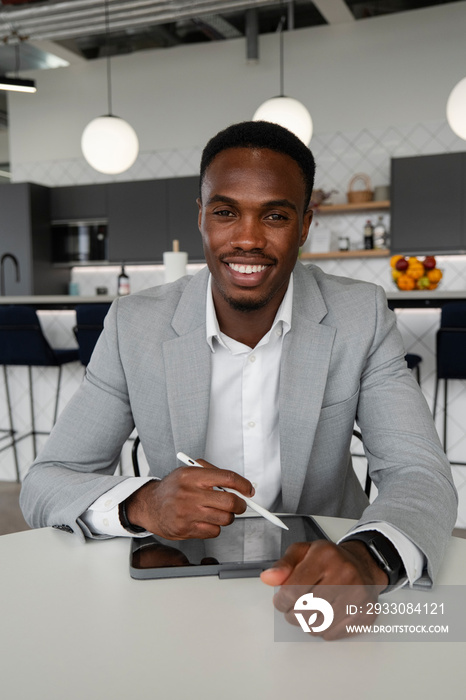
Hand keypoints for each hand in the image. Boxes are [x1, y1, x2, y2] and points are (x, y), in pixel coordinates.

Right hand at [125, 458, 253, 539]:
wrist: (150, 506)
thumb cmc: (173, 489)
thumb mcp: (188, 471)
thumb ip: (212, 473)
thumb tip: (237, 483)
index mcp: (192, 476)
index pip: (227, 478)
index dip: (243, 484)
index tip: (248, 490)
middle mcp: (190, 494)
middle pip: (230, 501)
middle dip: (240, 504)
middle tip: (240, 504)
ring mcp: (188, 513)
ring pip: (225, 518)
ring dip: (227, 516)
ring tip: (218, 511)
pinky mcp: (186, 529)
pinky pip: (214, 531)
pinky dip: (215, 527)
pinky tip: (205, 520)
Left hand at [260, 540, 387, 639]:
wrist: (362, 565)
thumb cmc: (329, 560)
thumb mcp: (303, 552)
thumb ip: (283, 565)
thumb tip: (268, 578)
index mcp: (325, 556)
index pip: (293, 590)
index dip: (281, 601)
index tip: (281, 601)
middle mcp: (344, 574)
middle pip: (305, 611)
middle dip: (292, 614)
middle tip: (293, 608)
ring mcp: (357, 595)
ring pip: (318, 626)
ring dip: (306, 623)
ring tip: (308, 611)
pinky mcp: (365, 613)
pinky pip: (333, 634)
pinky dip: (322, 629)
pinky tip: (324, 616)